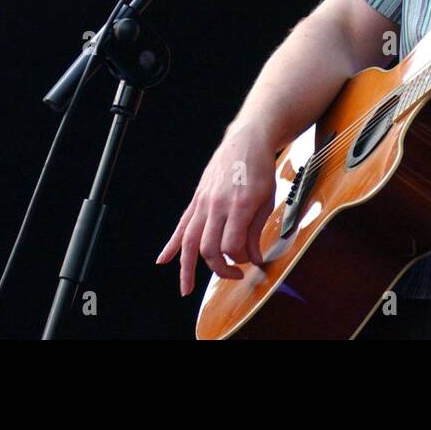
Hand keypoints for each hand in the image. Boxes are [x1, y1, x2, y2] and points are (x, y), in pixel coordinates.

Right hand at [156, 124, 277, 296]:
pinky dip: (171, 245)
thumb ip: (257, 232)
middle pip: (209, 248)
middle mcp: (217, 204)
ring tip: (185, 288)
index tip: (251, 260)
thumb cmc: (260, 169)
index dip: (241, 260)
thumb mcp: (267, 200)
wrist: (246, 141)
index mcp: (239, 205)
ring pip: (190, 241)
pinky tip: (163, 260)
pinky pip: (181, 225)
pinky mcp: (197, 199)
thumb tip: (253, 259)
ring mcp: (204, 201)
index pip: (232, 246)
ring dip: (186, 268)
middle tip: (234, 274)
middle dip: (220, 268)